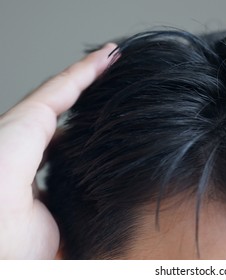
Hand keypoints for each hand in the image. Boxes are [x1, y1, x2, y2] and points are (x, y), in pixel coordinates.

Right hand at [0, 43, 115, 258]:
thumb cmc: (17, 249)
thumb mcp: (55, 224)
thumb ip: (69, 205)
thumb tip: (93, 203)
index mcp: (23, 172)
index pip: (56, 144)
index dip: (77, 131)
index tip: (99, 127)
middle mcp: (19, 146)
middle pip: (58, 114)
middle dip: (85, 94)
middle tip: (113, 81)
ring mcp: (18, 129)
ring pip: (61, 94)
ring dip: (89, 74)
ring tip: (113, 60)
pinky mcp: (25, 118)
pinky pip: (62, 87)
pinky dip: (86, 70)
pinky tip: (109, 57)